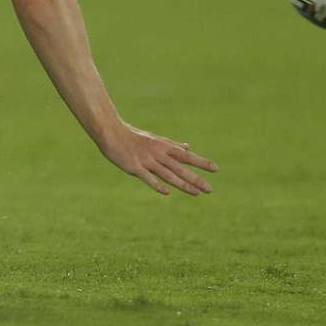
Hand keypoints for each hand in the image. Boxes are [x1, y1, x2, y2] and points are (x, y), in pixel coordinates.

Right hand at [98, 123, 216, 195]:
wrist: (110, 132)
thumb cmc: (133, 136)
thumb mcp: (154, 139)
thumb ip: (171, 145)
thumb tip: (188, 147)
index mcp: (163, 147)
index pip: (186, 156)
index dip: (201, 162)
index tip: (215, 169)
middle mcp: (157, 154)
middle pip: (180, 168)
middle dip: (195, 179)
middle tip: (210, 189)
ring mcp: (146, 161)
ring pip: (167, 174)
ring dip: (183, 184)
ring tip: (197, 193)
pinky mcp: (133, 166)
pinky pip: (147, 177)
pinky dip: (157, 184)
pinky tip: (167, 192)